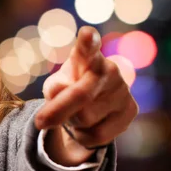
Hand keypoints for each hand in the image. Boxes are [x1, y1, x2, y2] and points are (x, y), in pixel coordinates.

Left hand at [35, 26, 137, 162]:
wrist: (94, 103)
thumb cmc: (69, 88)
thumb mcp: (56, 86)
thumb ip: (56, 88)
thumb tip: (61, 93)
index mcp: (88, 57)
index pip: (87, 48)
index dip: (87, 42)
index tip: (86, 34)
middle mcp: (109, 69)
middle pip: (81, 95)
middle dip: (59, 110)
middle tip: (39, 122)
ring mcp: (123, 89)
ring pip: (86, 119)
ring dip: (73, 123)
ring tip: (75, 115)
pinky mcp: (131, 110)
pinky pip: (98, 135)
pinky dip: (84, 137)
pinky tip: (87, 127)